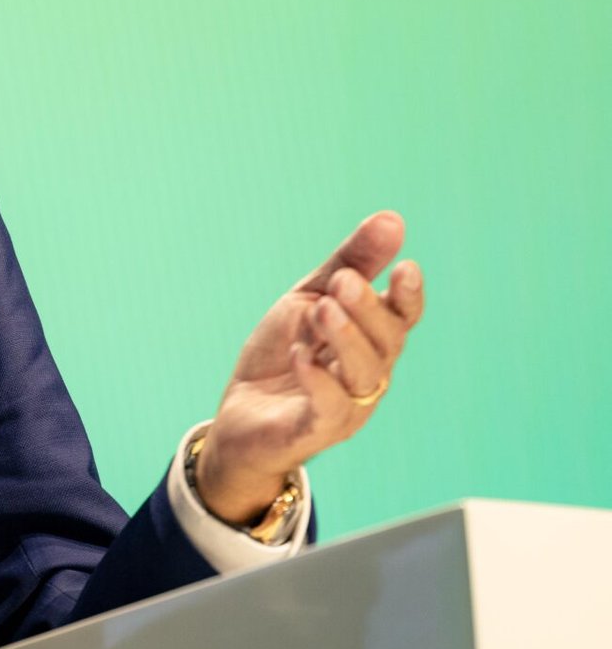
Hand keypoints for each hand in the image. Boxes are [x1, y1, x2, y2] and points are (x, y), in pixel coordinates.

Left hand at [195, 211, 423, 526]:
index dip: (408, 296)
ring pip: (366, 373)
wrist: (241, 416)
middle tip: (342, 282)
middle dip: (367, 308)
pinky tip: (301, 355)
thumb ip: (349, 263)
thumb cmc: (281, 355)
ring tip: (322, 310)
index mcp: (370, 340)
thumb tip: (392, 219)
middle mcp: (369, 373)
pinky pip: (330, 407)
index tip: (406, 268)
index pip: (403, 317)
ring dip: (347, 338)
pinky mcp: (316, 429)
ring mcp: (347, 405)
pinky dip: (319, 380)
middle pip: (387, 340)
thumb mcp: (309, 298)